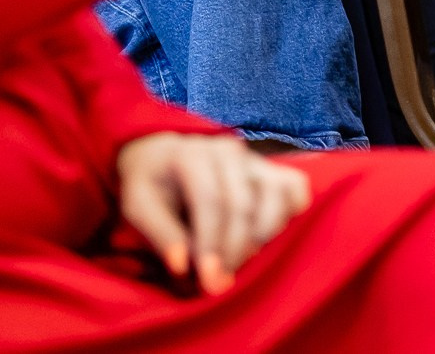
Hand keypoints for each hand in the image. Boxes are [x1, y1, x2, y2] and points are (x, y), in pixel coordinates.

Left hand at [118, 131, 312, 293]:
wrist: (167, 157)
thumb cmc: (153, 186)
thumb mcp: (138, 205)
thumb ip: (159, 233)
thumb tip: (182, 266)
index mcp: (191, 154)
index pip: (210, 199)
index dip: (212, 242)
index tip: (208, 279)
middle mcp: (228, 150)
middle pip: (242, 203)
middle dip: (234, 250)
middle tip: (220, 284)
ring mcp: (254, 158)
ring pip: (274, 196)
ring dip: (262, 236)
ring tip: (239, 262)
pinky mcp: (272, 169)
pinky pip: (296, 189)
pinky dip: (289, 215)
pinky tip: (264, 238)